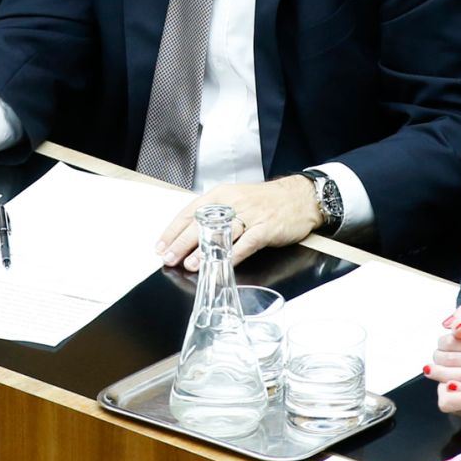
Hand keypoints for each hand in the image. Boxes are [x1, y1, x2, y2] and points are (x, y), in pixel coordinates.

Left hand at [156, 175, 322, 270]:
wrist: (300, 197)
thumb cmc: (266, 201)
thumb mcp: (237, 200)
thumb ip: (216, 216)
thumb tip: (190, 237)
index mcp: (222, 195)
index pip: (190, 212)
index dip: (173, 230)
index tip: (160, 245)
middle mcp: (234, 203)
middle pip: (202, 223)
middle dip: (182, 242)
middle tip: (168, 257)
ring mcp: (251, 215)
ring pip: (222, 233)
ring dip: (204, 250)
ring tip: (190, 264)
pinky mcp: (267, 228)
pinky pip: (247, 243)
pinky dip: (234, 255)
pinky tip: (223, 265)